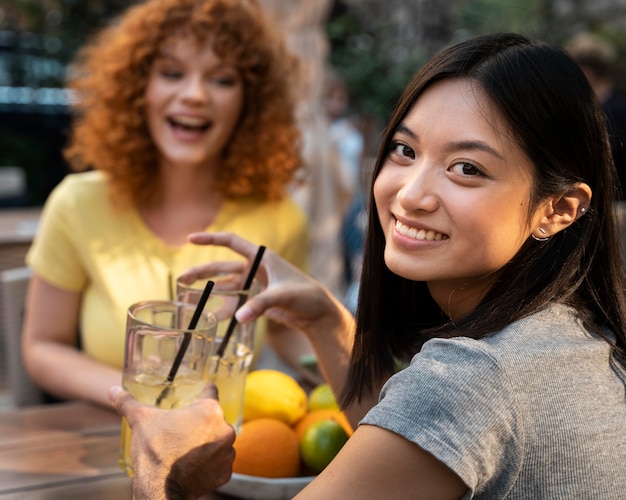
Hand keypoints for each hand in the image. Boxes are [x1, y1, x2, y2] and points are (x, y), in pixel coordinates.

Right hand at [109, 384, 235, 499]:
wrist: (160, 490)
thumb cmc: (154, 452)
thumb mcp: (140, 420)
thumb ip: (128, 402)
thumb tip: (114, 391)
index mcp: (210, 411)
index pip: (210, 392)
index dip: (202, 391)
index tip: (198, 393)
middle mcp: (224, 430)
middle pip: (214, 418)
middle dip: (201, 421)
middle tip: (184, 426)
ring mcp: (227, 453)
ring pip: (218, 440)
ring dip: (207, 441)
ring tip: (187, 446)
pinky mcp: (224, 473)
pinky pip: (219, 461)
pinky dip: (209, 461)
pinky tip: (193, 463)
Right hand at [183, 232, 348, 337]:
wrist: (318, 313)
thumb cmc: (305, 295)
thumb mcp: (283, 296)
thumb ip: (260, 305)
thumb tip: (238, 318)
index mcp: (262, 257)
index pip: (232, 242)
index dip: (211, 239)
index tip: (190, 238)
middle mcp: (256, 268)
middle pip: (223, 268)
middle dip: (203, 272)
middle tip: (182, 279)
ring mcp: (256, 285)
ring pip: (227, 286)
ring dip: (209, 292)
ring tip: (189, 299)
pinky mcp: (257, 300)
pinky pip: (236, 302)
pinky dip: (224, 308)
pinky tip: (210, 316)